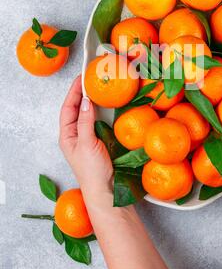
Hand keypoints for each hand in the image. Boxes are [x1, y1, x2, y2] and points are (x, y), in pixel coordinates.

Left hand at [59, 76, 169, 268]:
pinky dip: (101, 111)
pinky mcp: (100, 140)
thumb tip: (87, 101)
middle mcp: (76, 135)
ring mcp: (88, 137)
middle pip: (76, 109)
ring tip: (99, 87)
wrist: (106, 191)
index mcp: (67, 136)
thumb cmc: (92, 172)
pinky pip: (98, 121)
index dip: (74, 92)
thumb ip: (85, 122)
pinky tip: (108, 105)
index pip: (68, 108)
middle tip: (91, 78)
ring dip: (92, 100)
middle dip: (82, 93)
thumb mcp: (86, 144)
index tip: (81, 78)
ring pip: (88, 114)